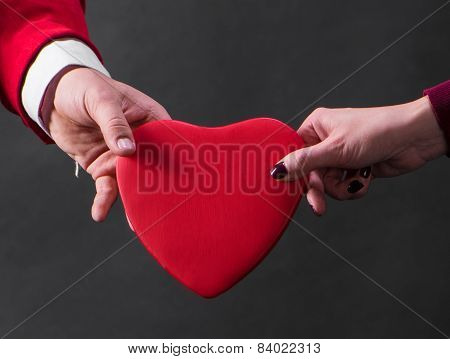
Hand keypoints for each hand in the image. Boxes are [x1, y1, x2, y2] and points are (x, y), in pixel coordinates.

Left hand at [41, 66, 170, 221]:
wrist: (54, 97)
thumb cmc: (85, 88)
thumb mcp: (101, 101)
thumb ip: (115, 125)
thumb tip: (128, 150)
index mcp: (150, 120)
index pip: (167, 142)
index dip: (174, 160)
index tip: (178, 180)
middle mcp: (141, 142)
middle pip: (153, 168)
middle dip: (155, 188)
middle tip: (159, 208)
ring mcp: (123, 158)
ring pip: (132, 182)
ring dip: (131, 200)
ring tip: (134, 221)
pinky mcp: (104, 168)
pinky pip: (107, 187)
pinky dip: (104, 201)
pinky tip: (99, 213)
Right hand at [270, 96, 445, 214]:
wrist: (413, 138)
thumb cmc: (376, 131)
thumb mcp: (334, 149)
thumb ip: (304, 162)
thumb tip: (277, 170)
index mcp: (316, 127)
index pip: (293, 153)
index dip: (293, 172)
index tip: (289, 189)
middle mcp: (326, 141)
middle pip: (310, 173)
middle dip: (320, 188)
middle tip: (318, 206)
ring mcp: (340, 156)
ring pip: (327, 183)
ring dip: (341, 187)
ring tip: (355, 181)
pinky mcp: (353, 168)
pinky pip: (342, 186)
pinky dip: (353, 187)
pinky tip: (365, 178)